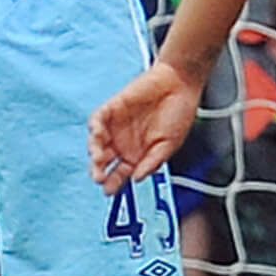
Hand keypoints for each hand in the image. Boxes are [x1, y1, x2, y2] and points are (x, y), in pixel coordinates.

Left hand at [89, 59, 201, 193]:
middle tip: (100, 178)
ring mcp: (117, 127)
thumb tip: (138, 178)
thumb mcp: (170, 144)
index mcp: (138, 154)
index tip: (109, 191)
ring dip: (95, 153)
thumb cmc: (179, 112)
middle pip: (104, 162)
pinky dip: (95, 128)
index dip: (113, 183)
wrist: (180, 83)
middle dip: (99, 172)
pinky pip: (97, 120)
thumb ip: (153, 162)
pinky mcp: (113, 109)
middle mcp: (124, 142)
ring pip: (97, 143)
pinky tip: (98, 134)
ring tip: (98, 159)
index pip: (120, 173)